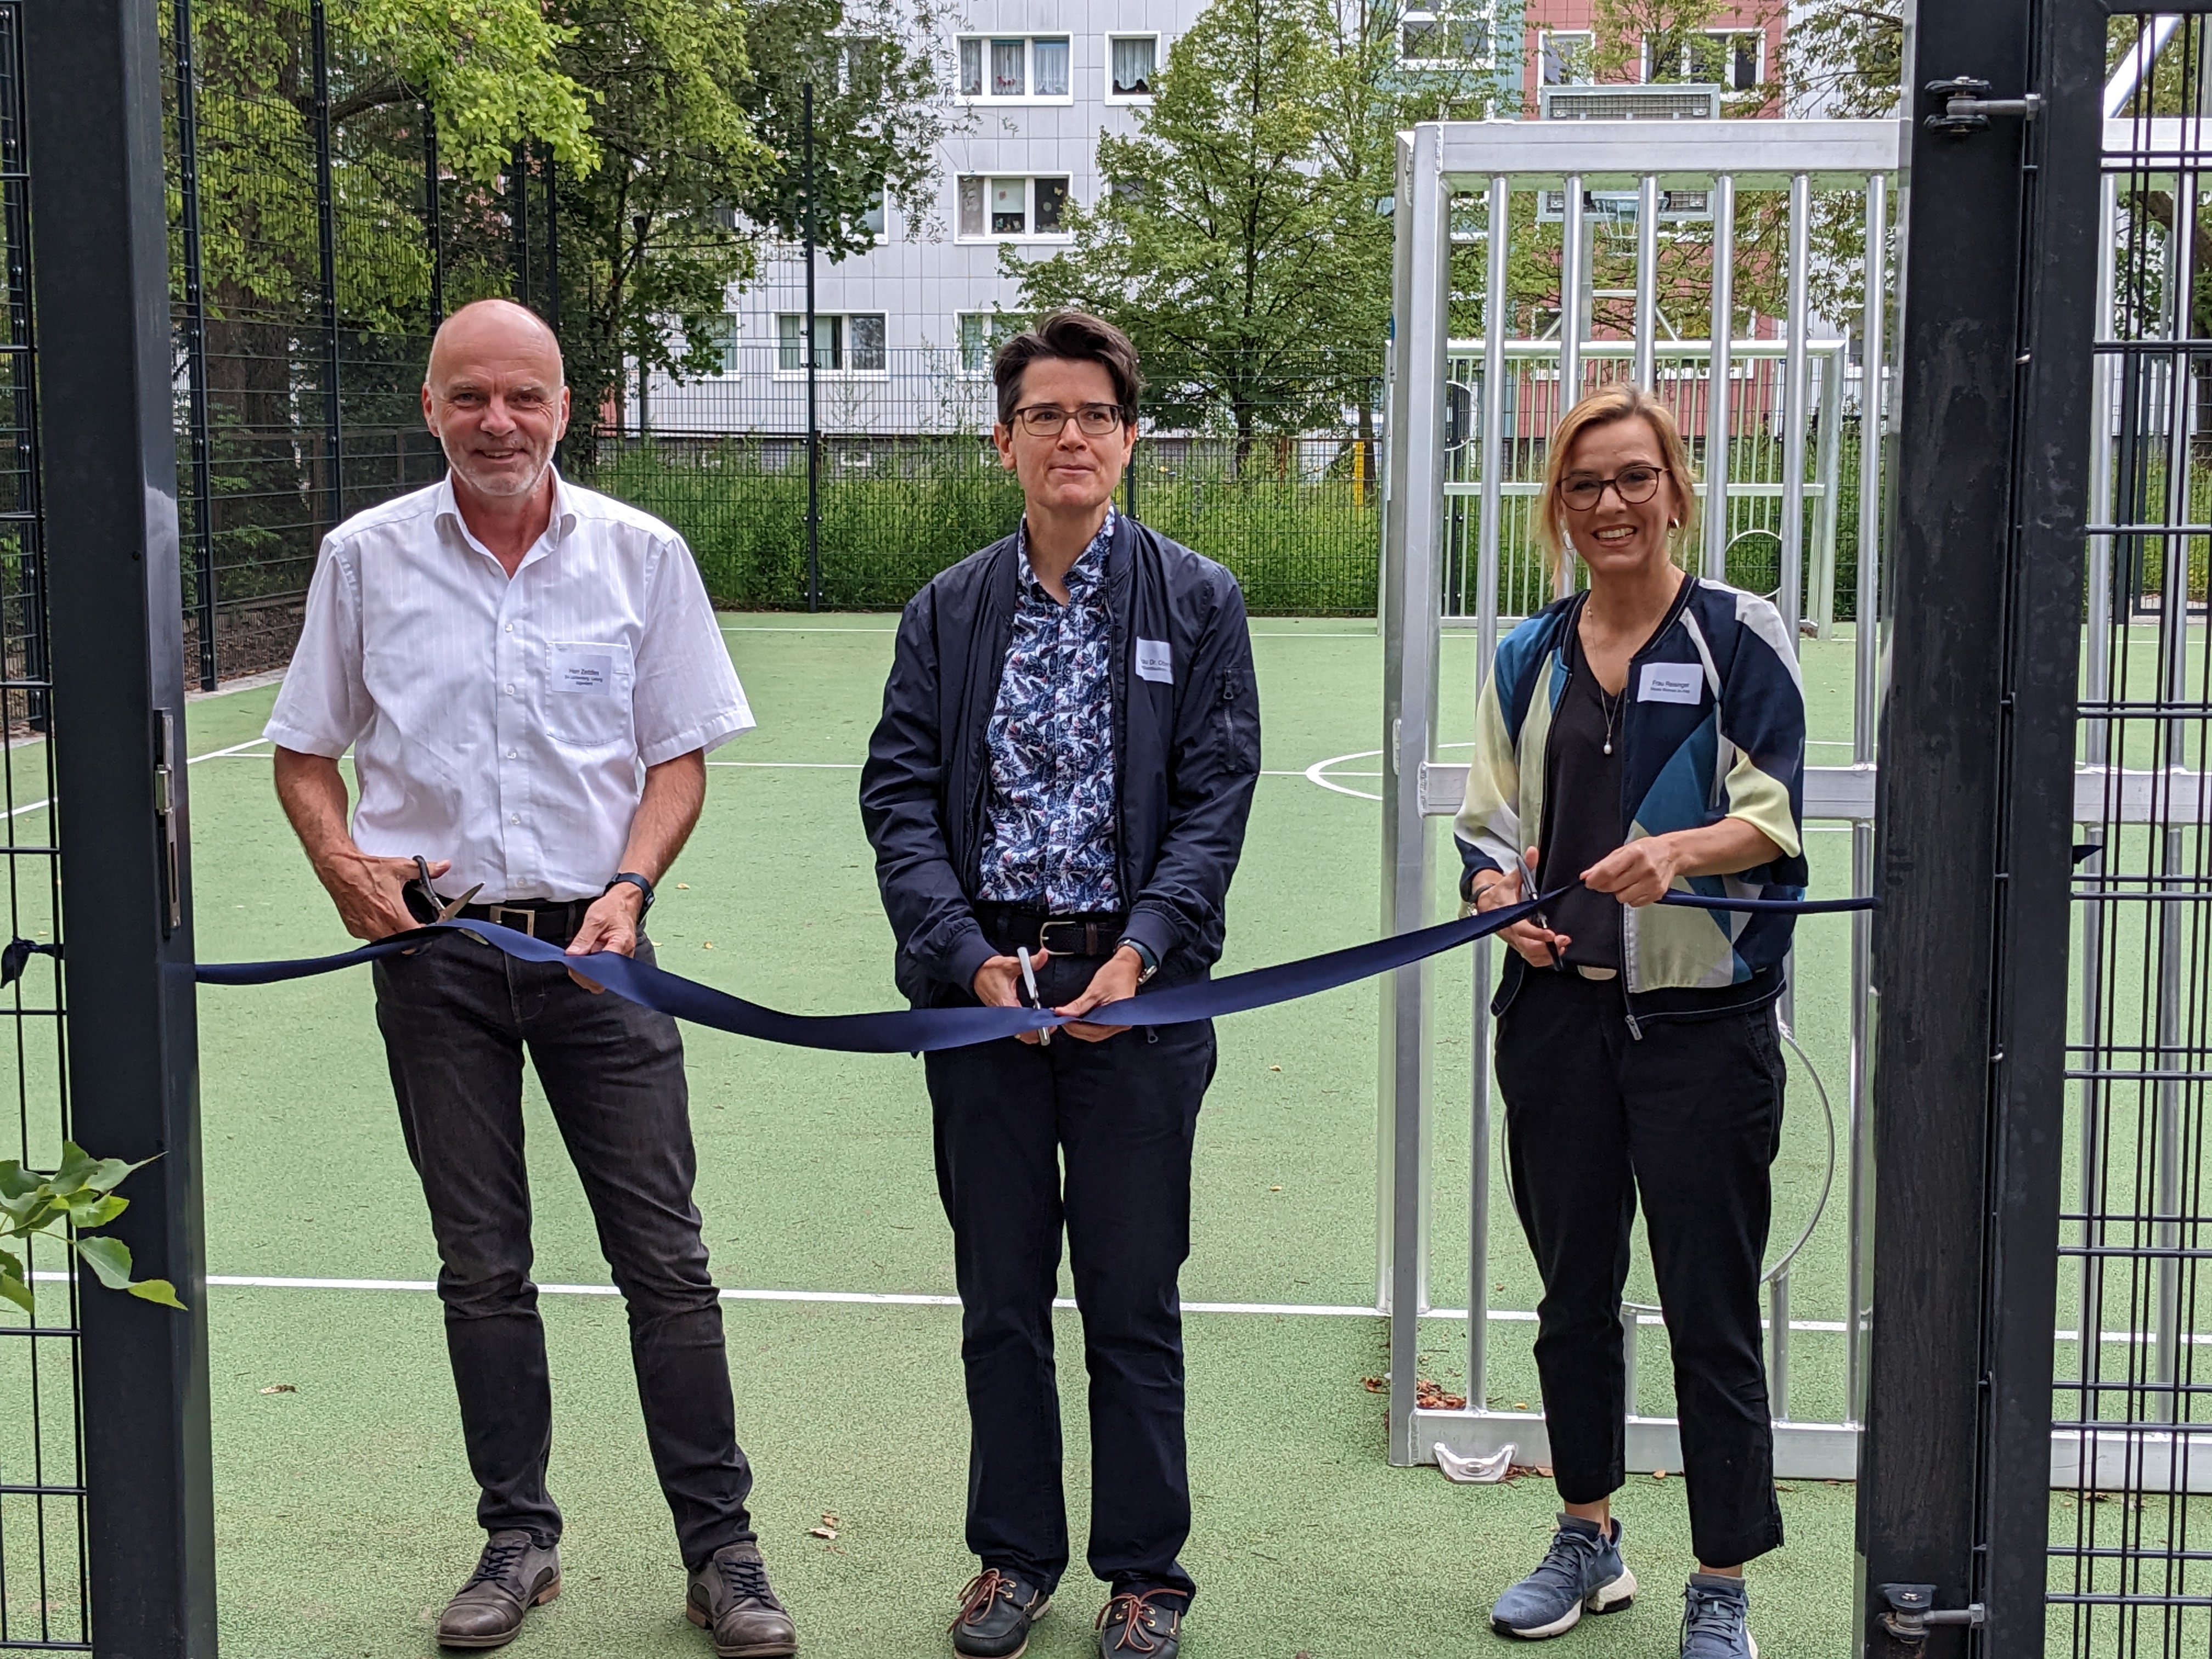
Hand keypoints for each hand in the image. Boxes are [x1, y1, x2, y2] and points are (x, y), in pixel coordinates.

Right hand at [315, 849, 446, 941]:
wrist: (339, 868)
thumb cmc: (365, 869)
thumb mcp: (400, 867)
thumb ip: (426, 870)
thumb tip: (443, 867)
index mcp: (393, 912)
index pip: (414, 936)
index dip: (424, 935)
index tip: (426, 928)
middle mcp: (378, 925)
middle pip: (401, 944)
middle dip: (410, 938)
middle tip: (412, 926)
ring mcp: (365, 929)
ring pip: (385, 942)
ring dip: (392, 935)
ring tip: (394, 920)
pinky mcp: (354, 929)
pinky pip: (370, 937)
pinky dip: (376, 931)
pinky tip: (377, 917)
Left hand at [563, 883, 644, 993]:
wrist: (623, 904)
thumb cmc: (613, 909)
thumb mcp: (595, 918)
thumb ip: (584, 938)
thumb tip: (573, 955)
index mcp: (622, 943)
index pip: (604, 968)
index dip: (587, 970)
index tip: (574, 963)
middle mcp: (624, 956)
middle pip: (603, 979)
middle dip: (584, 974)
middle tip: (572, 960)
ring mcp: (620, 961)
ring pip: (600, 980)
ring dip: (585, 973)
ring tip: (577, 958)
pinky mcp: (614, 961)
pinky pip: (600, 973)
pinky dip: (589, 969)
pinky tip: (583, 958)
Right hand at [973, 948, 1051, 1044]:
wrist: (977, 972)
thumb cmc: (990, 970)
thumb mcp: (1011, 963)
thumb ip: (1030, 962)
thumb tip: (1043, 955)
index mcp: (1006, 1003)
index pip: (1024, 1022)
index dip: (1038, 1025)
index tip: (1049, 1021)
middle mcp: (1003, 1014)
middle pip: (1024, 1033)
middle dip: (1039, 1032)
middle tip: (1051, 1024)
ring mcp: (1002, 1017)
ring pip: (1020, 1034)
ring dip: (1033, 1032)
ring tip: (1046, 1024)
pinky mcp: (1003, 1017)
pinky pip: (1016, 1029)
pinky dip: (1027, 1029)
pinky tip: (1035, 1023)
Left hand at [1053, 946, 1144, 1041]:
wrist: (1127, 965)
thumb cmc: (1117, 974)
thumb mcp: (1095, 989)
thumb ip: (1079, 1005)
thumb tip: (1063, 1013)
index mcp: (1120, 1017)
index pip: (1095, 1030)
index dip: (1077, 1027)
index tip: (1063, 1021)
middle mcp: (1121, 1023)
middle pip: (1095, 1034)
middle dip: (1077, 1029)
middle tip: (1063, 1020)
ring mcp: (1118, 1022)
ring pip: (1095, 1032)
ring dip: (1080, 1027)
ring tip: (1068, 1018)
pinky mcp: (1113, 1018)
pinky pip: (1098, 1026)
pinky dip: (1086, 1023)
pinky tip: (1078, 1017)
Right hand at [1474, 845, 1566, 968]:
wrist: (1486, 904)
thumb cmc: (1500, 894)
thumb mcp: (1512, 878)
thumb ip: (1525, 866)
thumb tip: (1533, 852)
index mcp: (1508, 917)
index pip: (1522, 929)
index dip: (1537, 934)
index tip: (1552, 934)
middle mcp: (1510, 932)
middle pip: (1528, 947)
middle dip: (1547, 947)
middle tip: (1563, 940)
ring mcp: (1514, 940)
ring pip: (1529, 955)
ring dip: (1547, 955)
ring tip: (1562, 947)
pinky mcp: (1518, 945)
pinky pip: (1529, 957)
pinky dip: (1542, 959)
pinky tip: (1554, 953)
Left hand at [1582, 835, 1684, 908]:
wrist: (1672, 854)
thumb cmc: (1647, 850)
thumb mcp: (1624, 850)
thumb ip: (1603, 864)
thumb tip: (1586, 876)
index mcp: (1635, 853)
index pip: (1608, 872)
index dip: (1595, 879)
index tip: (1589, 882)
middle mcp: (1645, 868)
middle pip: (1613, 886)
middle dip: (1605, 885)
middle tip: (1610, 879)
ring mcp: (1652, 882)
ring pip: (1622, 897)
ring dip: (1620, 891)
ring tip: (1628, 881)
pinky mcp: (1657, 893)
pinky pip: (1634, 903)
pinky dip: (1631, 897)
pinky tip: (1637, 886)